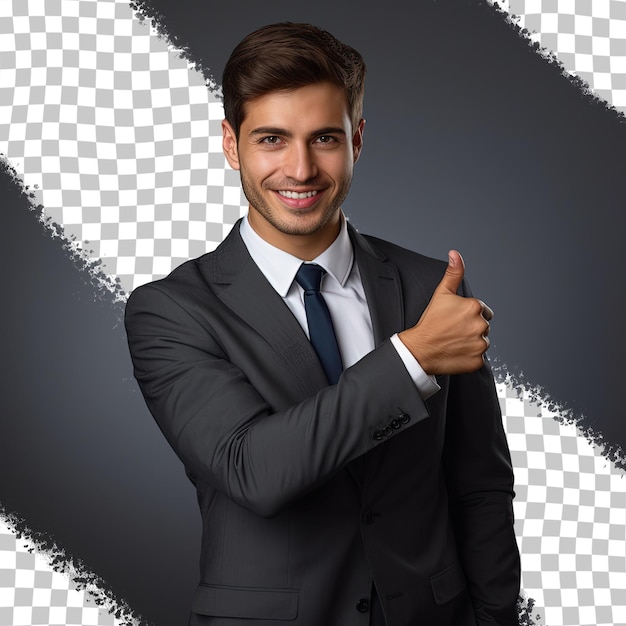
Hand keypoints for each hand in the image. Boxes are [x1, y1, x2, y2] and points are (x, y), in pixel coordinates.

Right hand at [398, 250, 492, 374]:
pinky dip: (469, 356)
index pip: (483, 311)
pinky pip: (479, 357)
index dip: (468, 315)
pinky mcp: (477, 360)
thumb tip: (455, 255)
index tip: (455, 319)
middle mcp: (480, 325)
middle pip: (483, 326)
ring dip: (471, 342)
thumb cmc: (429, 322)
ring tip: (454, 341)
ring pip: (482, 341)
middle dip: (471, 328)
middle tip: (453, 330)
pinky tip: (456, 351)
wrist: (419, 348)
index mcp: (475, 307)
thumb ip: (453, 273)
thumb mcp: (441, 293)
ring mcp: (480, 344)